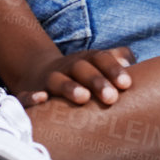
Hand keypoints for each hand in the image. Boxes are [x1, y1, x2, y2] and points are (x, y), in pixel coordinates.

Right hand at [4, 47, 133, 107]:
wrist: (39, 72)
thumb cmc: (83, 73)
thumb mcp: (100, 64)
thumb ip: (118, 60)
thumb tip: (133, 62)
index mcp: (88, 59)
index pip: (102, 59)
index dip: (114, 70)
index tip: (127, 84)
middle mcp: (69, 66)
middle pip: (83, 69)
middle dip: (97, 81)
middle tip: (112, 98)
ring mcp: (49, 78)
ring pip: (58, 80)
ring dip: (69, 88)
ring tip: (83, 98)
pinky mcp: (31, 91)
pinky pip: (27, 94)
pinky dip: (31, 97)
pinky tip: (41, 100)